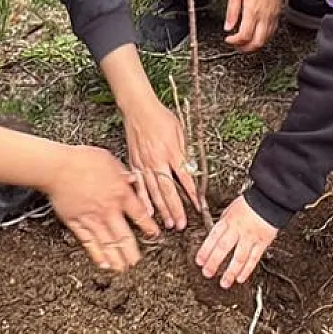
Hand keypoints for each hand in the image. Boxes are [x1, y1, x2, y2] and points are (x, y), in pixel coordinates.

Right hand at [44, 145, 160, 271]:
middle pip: (124, 236)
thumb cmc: (82, 160)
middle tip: (137, 262)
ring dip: (117, 258)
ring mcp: (92, 219)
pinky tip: (103, 263)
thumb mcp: (111, 161)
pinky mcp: (76, 223)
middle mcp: (108, 210)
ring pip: (108, 243)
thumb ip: (123, 174)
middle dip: (132, 252)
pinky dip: (97, 254)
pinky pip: (89, 242)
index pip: (140, 214)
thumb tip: (132, 180)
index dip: (148, 226)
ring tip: (123, 269)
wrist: (58, 167)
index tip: (154, 234)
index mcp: (120, 193)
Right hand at [122, 98, 201, 229]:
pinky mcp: (134, 163)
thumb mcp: (180, 132)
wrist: (138, 108)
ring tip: (168, 223)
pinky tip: (146, 211)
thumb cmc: (160, 117)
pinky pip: (138, 185)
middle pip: (168, 190)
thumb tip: (190, 169)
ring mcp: (143, 163)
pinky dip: (142, 200)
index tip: (198, 206)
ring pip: (153, 191)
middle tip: (181, 224)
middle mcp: (156, 160)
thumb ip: (184, 153)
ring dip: (161, 209)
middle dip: (176, 209)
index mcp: (171, 152)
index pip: (184, 178)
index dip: (192, 194)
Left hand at [196, 195, 277, 288]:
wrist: (270, 199)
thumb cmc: (250, 204)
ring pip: (239, 257)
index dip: (205, 250)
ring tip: (224, 282)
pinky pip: (253, 258)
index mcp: (228, 220)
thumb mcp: (231, 209)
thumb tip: (214, 235)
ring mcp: (250, 237)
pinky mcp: (262, 243)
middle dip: (214, 262)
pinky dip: (246, 270)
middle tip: (207, 273)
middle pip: (223, 248)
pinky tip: (240, 278)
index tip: (199, 261)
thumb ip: (223, 223)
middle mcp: (238, 229)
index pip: (213, 237)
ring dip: (230, 272)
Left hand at [224, 0, 280, 51]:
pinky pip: (272, 33)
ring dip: (254, 45)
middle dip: (245, 49)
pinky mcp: (278, 15)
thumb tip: (227, 26)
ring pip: (266, 40)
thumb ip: (232, 12)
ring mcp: (273, 16)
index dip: (235, 42)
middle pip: (257, 43)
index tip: (228, 39)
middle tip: (236, 46)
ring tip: (244, 42)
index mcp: (252, 10)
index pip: (244, 36)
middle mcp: (264, 16)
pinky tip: (255, 34)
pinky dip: (263, 38)